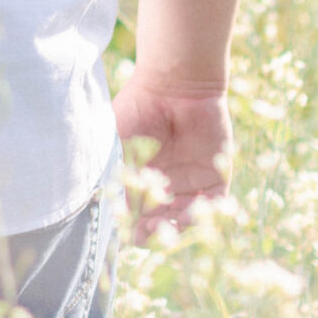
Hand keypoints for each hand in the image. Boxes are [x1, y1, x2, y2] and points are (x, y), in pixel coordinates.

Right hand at [113, 66, 233, 242]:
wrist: (174, 84)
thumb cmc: (137, 109)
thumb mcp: (117, 145)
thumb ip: (112, 176)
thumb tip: (102, 211)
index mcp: (139, 180)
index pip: (135, 217)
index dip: (131, 229)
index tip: (128, 229)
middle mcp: (164, 186)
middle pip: (161, 224)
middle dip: (155, 232)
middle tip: (150, 229)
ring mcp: (190, 183)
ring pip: (186, 219)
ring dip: (178, 227)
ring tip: (170, 222)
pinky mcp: (216, 176)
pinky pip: (214, 205)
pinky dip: (205, 214)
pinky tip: (192, 212)